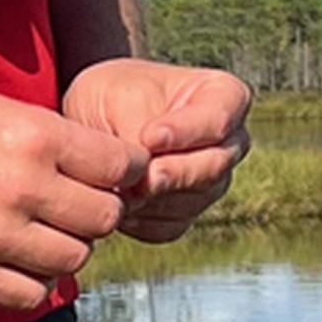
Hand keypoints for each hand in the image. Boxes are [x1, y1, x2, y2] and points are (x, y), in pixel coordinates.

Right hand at [0, 79, 147, 311]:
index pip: (119, 165)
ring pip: (74, 258)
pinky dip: (35, 282)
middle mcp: (24, 186)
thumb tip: (107, 169)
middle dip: (97, 212)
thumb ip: (54, 142)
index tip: (113, 175)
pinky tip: (20, 262)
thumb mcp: (0, 111)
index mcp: (36, 137)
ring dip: (67, 247)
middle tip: (74, 206)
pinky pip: (31, 294)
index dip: (123, 171)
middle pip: (105, 217)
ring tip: (44, 232)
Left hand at [60, 59, 251, 242]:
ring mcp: (211, 181)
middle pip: (214, 166)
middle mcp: (227, 142)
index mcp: (223, 96)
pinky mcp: (186, 213)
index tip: (150, 137)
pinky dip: (142, 218)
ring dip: (153, 197)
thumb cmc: (112, 97)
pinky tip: (117, 201)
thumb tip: (150, 177)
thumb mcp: (120, 98)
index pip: (220, 118)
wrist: (94, 124)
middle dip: (174, 173)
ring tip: (117, 185)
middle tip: (141, 177)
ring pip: (193, 200)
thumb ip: (139, 132)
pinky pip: (171, 225)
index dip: (188, 131)